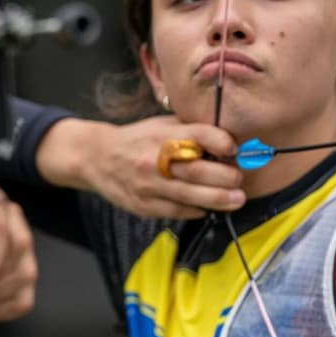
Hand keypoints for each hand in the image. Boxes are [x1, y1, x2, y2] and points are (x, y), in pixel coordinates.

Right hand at [83, 116, 243, 218]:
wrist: (97, 158)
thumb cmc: (136, 140)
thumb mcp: (161, 126)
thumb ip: (191, 131)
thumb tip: (229, 143)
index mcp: (161, 135)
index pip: (199, 135)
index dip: (222, 143)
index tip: (234, 149)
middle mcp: (154, 159)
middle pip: (199, 170)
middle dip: (227, 177)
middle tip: (238, 179)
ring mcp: (148, 185)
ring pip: (191, 195)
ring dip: (220, 199)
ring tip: (236, 199)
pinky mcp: (144, 205)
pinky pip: (177, 211)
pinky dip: (197, 210)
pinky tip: (207, 207)